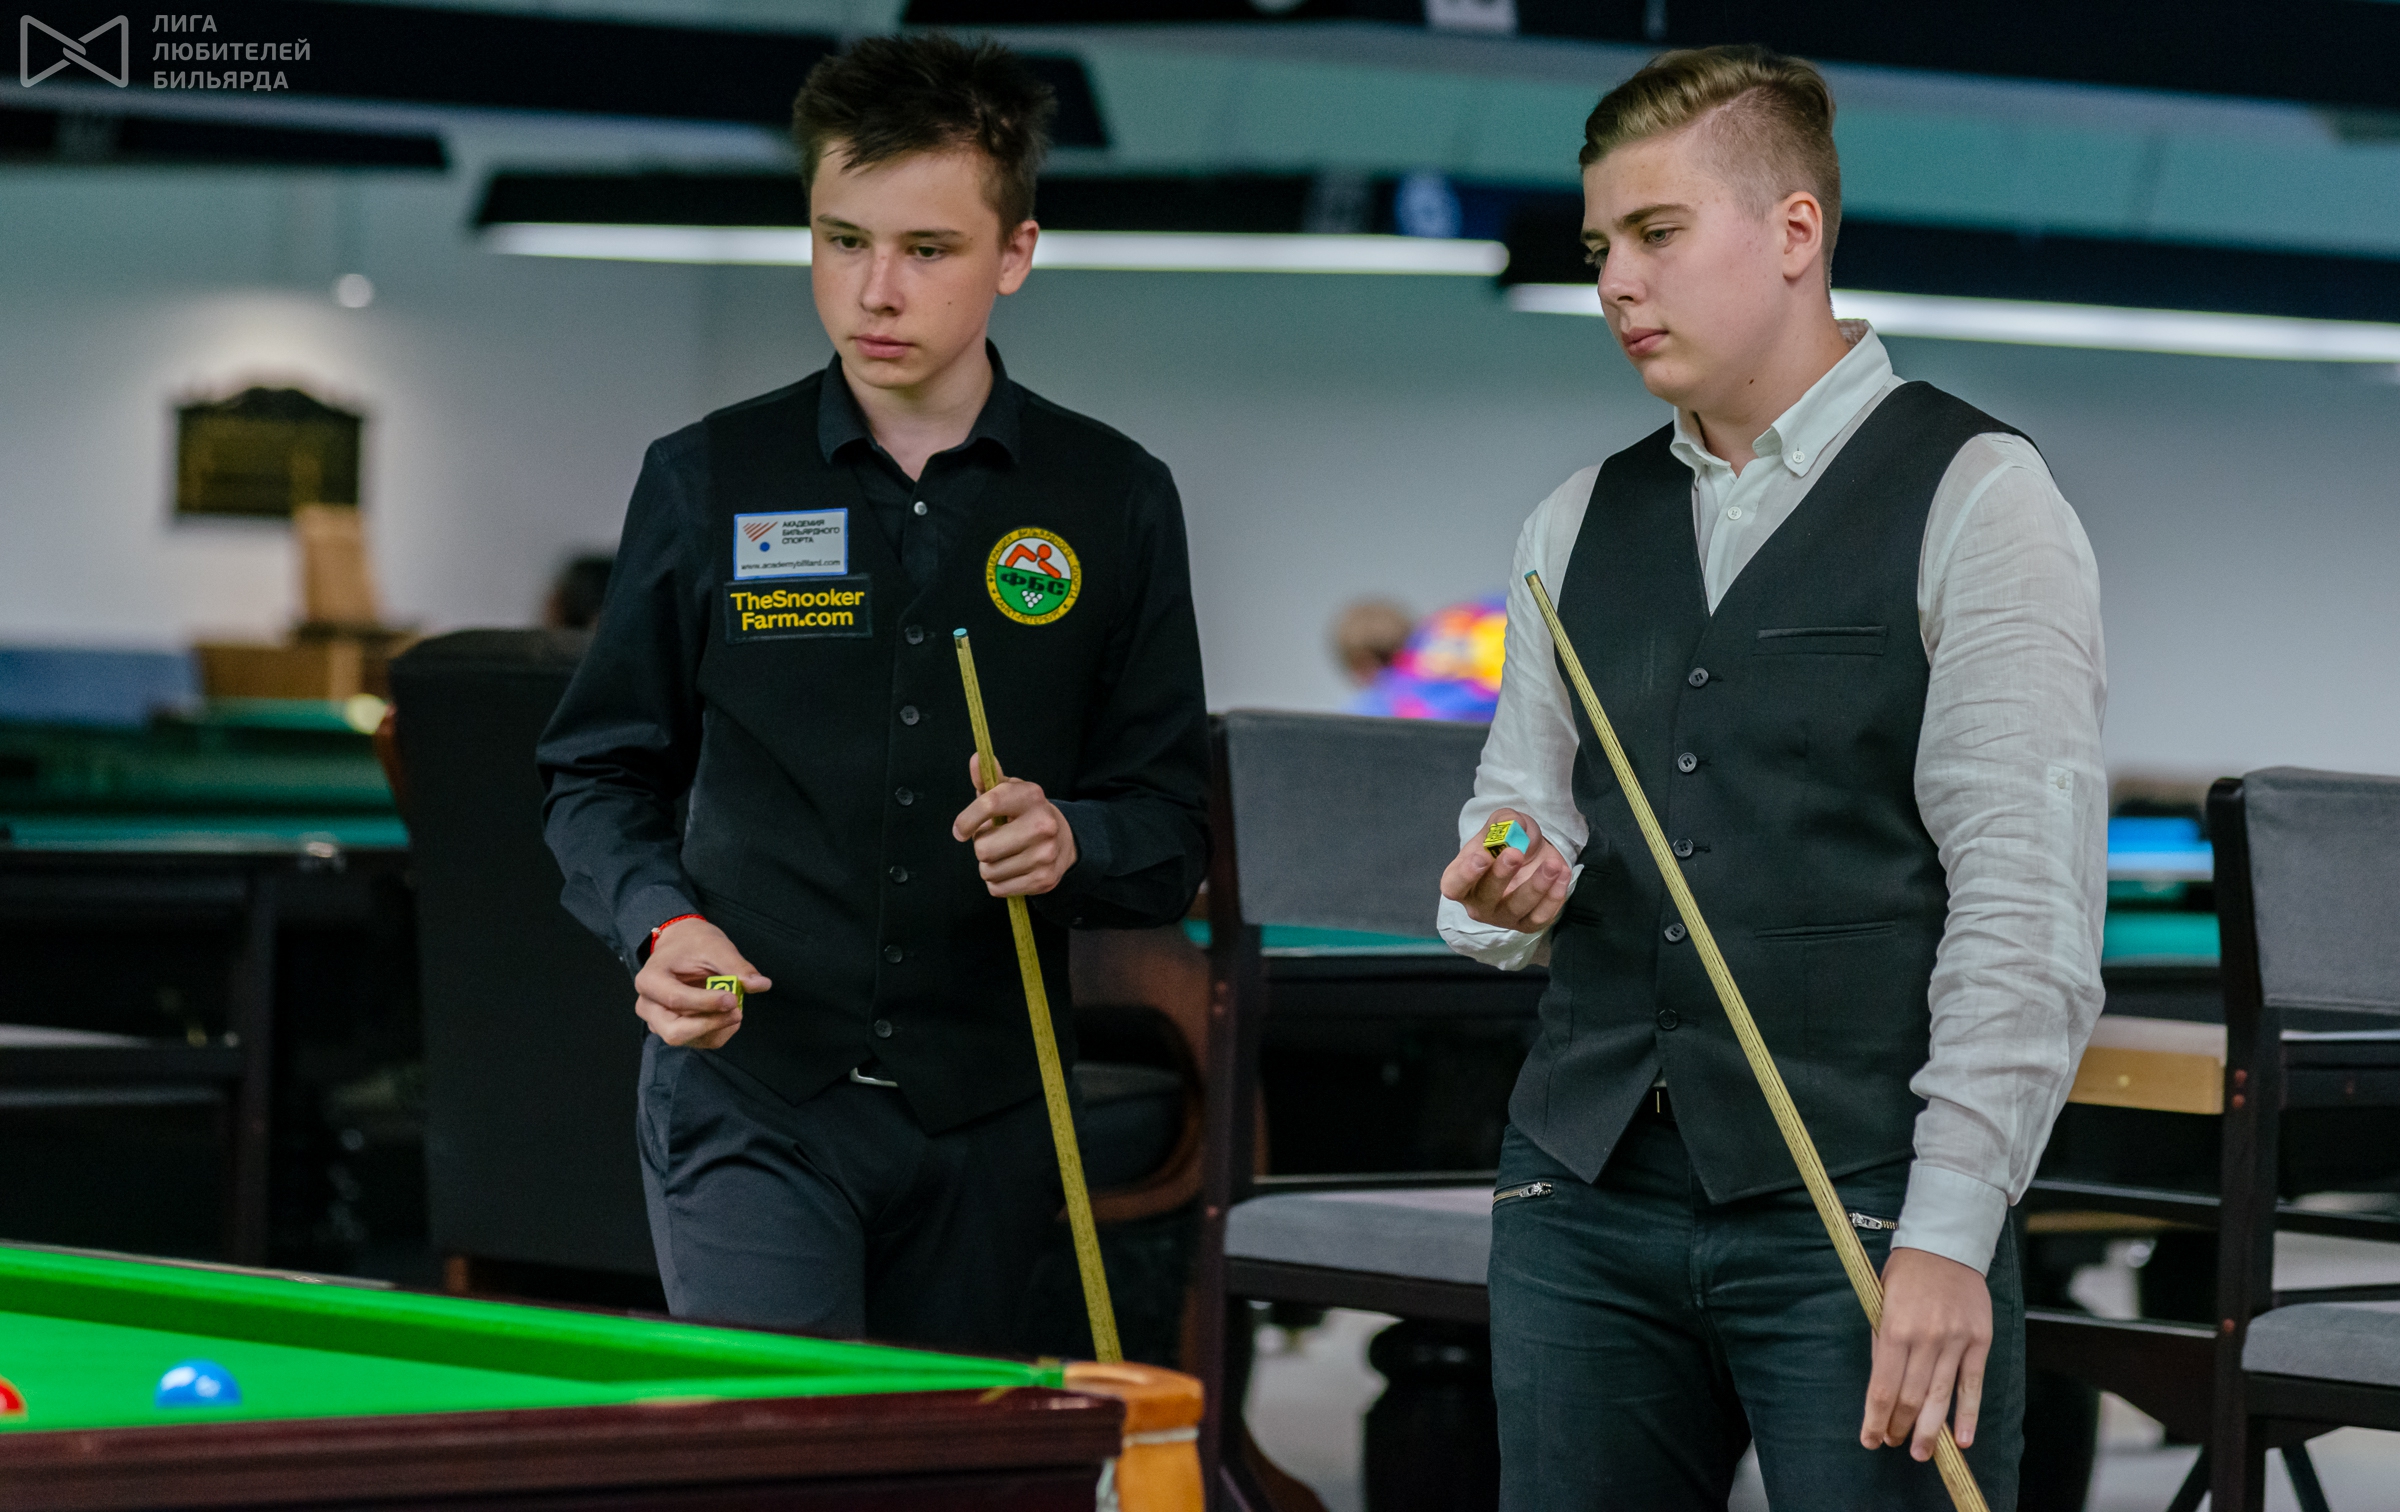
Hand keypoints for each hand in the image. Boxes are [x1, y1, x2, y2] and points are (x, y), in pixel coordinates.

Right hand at [633, 916, 769, 1049]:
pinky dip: (720, 1031)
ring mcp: (659, 1022)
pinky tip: (730, 1014)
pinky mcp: (675, 1030)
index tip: (733, 998)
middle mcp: (648, 1006)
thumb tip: (762, 984)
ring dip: (718, 1027)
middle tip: (737, 1010)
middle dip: (710, 1024)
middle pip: (675, 1032)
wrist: (682, 946)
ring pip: (690, 1040)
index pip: (676, 1000)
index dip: (707, 1003)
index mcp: (649, 980)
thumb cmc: (694, 944)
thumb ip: (736, 966)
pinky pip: (700, 1041)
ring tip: (736, 1007)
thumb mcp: (715, 947)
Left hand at [951, 754, 1078, 897]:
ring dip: (989, 866)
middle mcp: (1042, 825)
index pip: (989, 806)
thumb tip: (975, 758)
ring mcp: (1045, 855)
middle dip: (981, 846)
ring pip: (989, 871)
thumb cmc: (1025, 813)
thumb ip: (988, 778)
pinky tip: (1010, 869)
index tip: (961, 830)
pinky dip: (997, 882)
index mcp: (1031, 797)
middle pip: (984, 848)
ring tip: (1003, 855)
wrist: (1064, 840)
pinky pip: (998, 888)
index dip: (967, 820)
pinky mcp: (1044, 880)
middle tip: (994, 840)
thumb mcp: (1009, 792)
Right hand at [1438, 808, 1572, 931]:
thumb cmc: (1507, 842)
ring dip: (1536, 886)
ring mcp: (1502, 917)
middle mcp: (1477, 903)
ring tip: (1552, 865)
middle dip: (1501, 875)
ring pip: (1516, 908)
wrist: (1531, 856)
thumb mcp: (1504, 824)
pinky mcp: (1527, 924)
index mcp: (1460, 880)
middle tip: (1515, 853)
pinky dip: (1554, 898)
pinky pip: (1540, 917)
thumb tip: (1513, 825)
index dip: (1466, 874)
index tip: (1482, 856)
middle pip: (1485, 898)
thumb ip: (1505, 821)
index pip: (1454, 885)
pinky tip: (1562, 875)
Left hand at [1863, 1245, 1993, 1459]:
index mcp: (1895, 1328)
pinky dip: (1969, 1415)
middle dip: (1900, 1427)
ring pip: (1941, 1397)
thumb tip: (1882, 1388)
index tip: (1870, 1439)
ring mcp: (1955, 1341)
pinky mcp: (1980, 1341)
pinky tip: (1964, 1440)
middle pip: (1911, 1397)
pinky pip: (1973, 1385)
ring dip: (1931, 1431)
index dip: (1875, 1418)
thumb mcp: (1880, 1302)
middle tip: (1893, 1444)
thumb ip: (1882, 1344)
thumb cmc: (1906, 1274)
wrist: (1946, 1245)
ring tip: (1922, 1453)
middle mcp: (1926, 1338)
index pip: (1882, 1387)